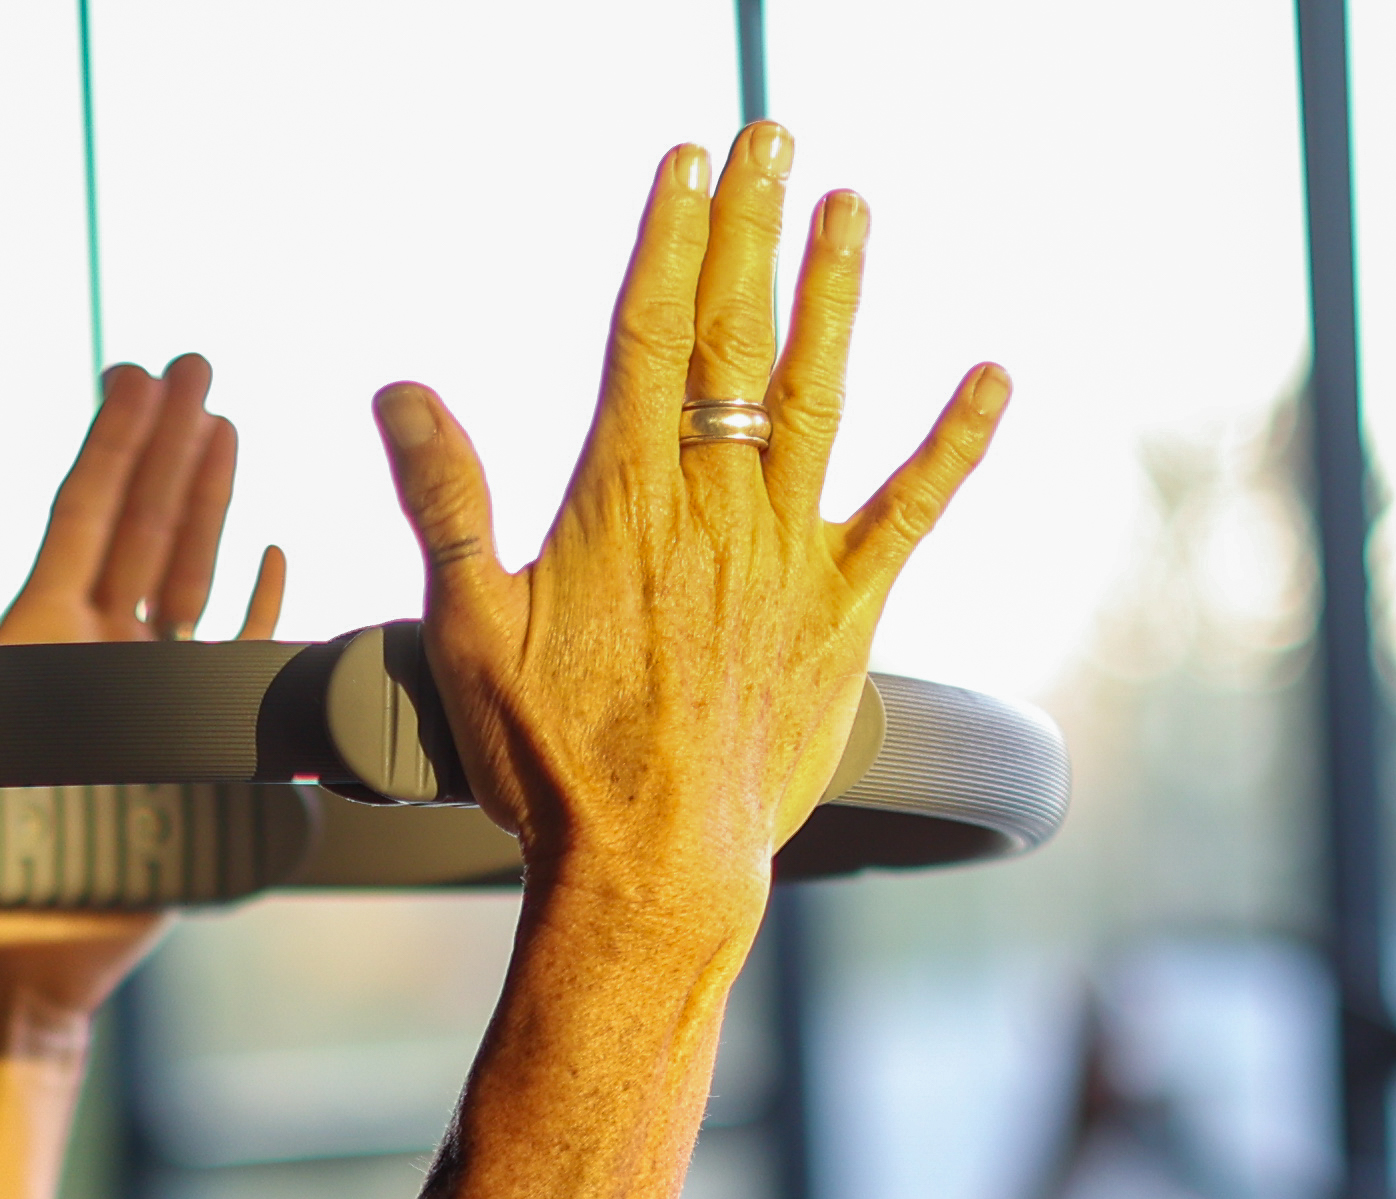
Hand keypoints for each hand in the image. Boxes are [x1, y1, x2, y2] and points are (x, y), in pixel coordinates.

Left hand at [0, 355, 286, 1016]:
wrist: (6, 959)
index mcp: (31, 640)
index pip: (83, 518)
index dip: (113, 442)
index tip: (133, 370)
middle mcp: (91, 658)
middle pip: (143, 527)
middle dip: (171, 444)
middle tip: (197, 364)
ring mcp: (143, 702)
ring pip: (188, 578)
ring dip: (210, 504)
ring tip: (227, 425)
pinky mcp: (188, 755)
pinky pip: (234, 665)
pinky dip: (257, 610)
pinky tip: (273, 555)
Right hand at [370, 124, 1002, 930]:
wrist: (652, 865)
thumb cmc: (552, 761)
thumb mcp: (470, 628)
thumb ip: (447, 501)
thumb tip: (403, 392)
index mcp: (624, 497)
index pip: (650, 332)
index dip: (669, 238)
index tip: (686, 164)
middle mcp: (717, 504)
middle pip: (737, 335)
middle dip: (752, 227)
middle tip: (772, 137)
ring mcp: (790, 552)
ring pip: (820, 392)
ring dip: (838, 292)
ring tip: (852, 207)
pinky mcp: (846, 611)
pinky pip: (912, 509)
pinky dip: (956, 442)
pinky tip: (993, 379)